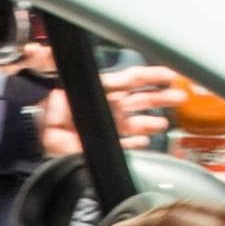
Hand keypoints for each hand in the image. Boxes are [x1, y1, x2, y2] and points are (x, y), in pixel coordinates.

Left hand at [36, 65, 184, 156]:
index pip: (128, 79)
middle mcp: (109, 107)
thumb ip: (60, 101)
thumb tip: (62, 94)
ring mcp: (111, 126)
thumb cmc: (47, 125)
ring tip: (164, 123)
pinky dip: (137, 142)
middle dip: (160, 97)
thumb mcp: (52, 108)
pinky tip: (145, 142)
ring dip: (152, 121)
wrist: (45, 150)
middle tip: (179, 96)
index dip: (150, 76)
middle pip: (140, 98)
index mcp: (99, 93)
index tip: (168, 75)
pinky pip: (129, 142)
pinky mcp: (109, 144)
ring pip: (138, 121)